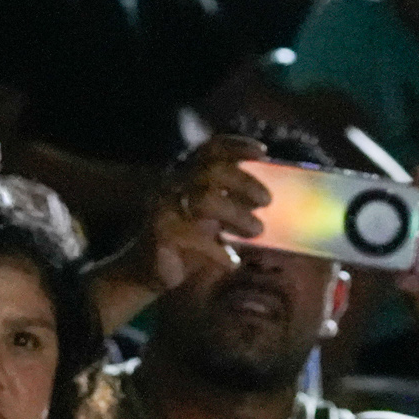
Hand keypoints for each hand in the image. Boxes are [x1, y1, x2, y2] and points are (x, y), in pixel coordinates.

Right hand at [139, 136, 272, 294]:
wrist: (150, 272)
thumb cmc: (188, 244)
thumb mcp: (214, 220)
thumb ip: (233, 204)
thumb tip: (269, 198)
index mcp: (186, 175)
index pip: (210, 149)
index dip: (237, 146)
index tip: (263, 154)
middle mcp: (173, 185)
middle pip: (213, 171)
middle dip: (245, 183)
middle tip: (267, 201)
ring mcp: (163, 207)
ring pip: (205, 200)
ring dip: (237, 215)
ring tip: (256, 231)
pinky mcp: (158, 233)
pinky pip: (194, 237)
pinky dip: (219, 251)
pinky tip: (233, 263)